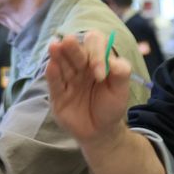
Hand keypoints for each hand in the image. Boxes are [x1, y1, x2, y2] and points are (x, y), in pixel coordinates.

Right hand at [46, 31, 133, 149]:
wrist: (101, 131)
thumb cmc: (111, 106)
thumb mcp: (121, 89)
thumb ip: (121, 72)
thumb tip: (112, 60)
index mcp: (98, 60)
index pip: (95, 45)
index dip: (97, 54)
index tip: (100, 74)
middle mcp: (81, 66)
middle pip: (75, 52)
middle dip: (73, 48)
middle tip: (69, 41)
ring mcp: (68, 80)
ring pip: (62, 64)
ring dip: (58, 55)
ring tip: (54, 46)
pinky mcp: (58, 95)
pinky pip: (54, 83)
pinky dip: (52, 75)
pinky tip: (51, 65)